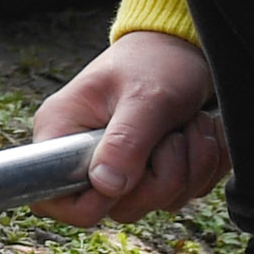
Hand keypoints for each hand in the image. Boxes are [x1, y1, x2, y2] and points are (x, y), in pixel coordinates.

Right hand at [29, 30, 227, 226]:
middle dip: (162, 177)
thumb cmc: (157, 61)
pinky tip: (199, 132)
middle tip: (175, 136)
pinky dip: (202, 166)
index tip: (129, 176)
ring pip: (156, 201)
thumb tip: (105, 186)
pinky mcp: (151, 171)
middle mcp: (85, 156)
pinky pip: (180, 193)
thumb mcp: (146, 97)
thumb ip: (125, 142)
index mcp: (63, 132)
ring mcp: (121, 167)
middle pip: (118, 206)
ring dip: (191, 167)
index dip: (92, 202)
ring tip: (191, 125)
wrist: (185, 47)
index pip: (51, 197)